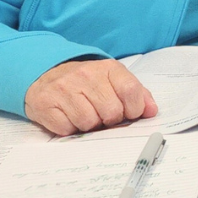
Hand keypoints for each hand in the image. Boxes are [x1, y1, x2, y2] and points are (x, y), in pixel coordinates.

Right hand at [24, 59, 157, 135]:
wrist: (45, 75)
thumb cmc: (86, 82)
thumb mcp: (113, 79)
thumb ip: (136, 93)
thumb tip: (152, 111)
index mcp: (108, 68)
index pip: (130, 90)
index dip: (134, 108)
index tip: (130, 114)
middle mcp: (86, 76)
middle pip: (111, 111)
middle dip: (111, 120)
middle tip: (104, 116)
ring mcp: (65, 89)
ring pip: (89, 123)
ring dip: (90, 126)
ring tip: (86, 115)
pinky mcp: (46, 105)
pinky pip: (66, 129)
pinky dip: (70, 129)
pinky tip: (69, 118)